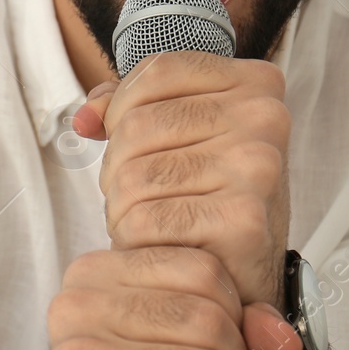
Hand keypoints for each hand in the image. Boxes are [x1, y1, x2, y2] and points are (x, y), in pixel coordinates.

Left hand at [75, 50, 290, 306]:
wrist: (246, 277)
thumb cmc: (211, 198)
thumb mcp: (182, 136)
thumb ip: (128, 108)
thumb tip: (84, 118)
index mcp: (255, 85)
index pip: (155, 71)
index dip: (123, 109)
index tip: (136, 143)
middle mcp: (264, 119)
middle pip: (136, 126)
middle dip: (119, 168)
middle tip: (147, 198)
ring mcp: (256, 168)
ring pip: (131, 175)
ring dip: (122, 209)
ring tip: (156, 225)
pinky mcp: (242, 221)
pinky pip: (144, 220)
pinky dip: (135, 241)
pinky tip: (163, 248)